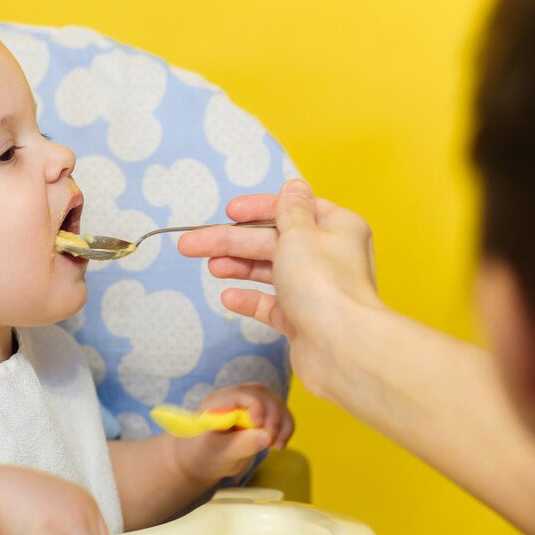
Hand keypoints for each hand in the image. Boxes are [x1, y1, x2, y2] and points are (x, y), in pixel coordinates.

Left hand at [172, 382, 294, 483]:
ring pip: (274, 402)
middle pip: (262, 394)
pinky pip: (279, 414)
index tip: (259, 425)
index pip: (241, 393)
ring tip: (278, 446)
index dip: (255, 405)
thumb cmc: (203, 456)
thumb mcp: (218, 454)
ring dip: (282, 423)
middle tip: (272, 441)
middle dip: (273, 416)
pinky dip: (285, 427)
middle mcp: (235, 398)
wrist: (201, 461)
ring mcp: (248, 405)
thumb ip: (240, 445)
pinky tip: (279, 445)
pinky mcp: (260, 415)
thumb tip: (266, 437)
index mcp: (218, 402)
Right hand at [177, 179, 382, 401]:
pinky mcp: (304, 320)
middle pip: (273, 241)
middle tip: (192, 244)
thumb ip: (289, 209)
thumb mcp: (300, 233)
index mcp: (337, 227)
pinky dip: (251, 299)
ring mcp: (315, 290)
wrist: (342, 348)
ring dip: (239, 266)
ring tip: (211, 267)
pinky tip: (229, 297)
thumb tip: (295, 186)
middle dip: (233, 242)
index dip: (258, 208)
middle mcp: (329, 256)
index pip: (292, 208)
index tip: (229, 212)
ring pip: (271, 271)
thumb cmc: (324, 284)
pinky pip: (272, 304)